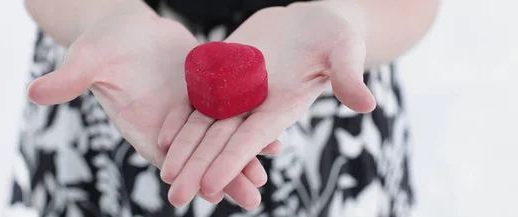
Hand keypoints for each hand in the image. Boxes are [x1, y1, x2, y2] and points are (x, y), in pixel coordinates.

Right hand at [26, 14, 279, 205]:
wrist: (126, 28)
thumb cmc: (101, 44)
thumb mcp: (86, 60)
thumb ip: (68, 80)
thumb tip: (34, 92)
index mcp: (142, 122)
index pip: (165, 156)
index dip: (187, 174)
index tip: (208, 193)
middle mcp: (168, 123)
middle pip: (198, 155)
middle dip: (223, 176)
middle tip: (252, 198)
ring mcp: (189, 109)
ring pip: (217, 139)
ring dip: (241, 156)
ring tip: (266, 175)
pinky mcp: (205, 92)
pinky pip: (230, 112)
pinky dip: (248, 124)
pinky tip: (273, 135)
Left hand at [159, 2, 375, 208]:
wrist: (309, 22)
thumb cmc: (334, 36)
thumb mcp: (344, 50)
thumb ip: (348, 76)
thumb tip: (367, 103)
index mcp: (281, 107)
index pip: (251, 141)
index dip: (231, 163)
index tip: (209, 187)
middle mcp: (255, 105)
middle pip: (221, 142)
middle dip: (198, 169)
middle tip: (175, 197)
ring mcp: (236, 91)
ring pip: (204, 126)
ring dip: (184, 151)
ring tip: (165, 177)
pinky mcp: (223, 73)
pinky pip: (197, 98)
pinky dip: (181, 118)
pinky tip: (163, 137)